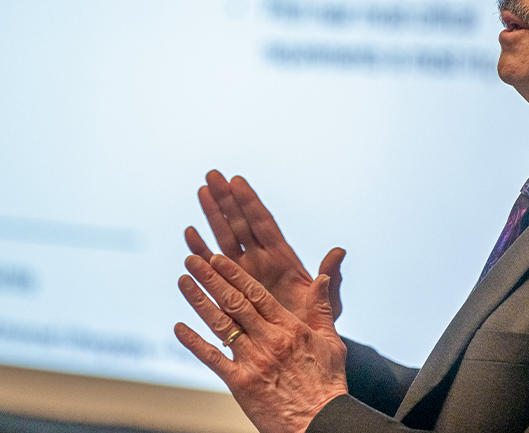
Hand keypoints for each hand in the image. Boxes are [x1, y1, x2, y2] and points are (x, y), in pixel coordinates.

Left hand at [175, 254, 347, 432]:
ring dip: (199, 301)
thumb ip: (321, 308)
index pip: (256, 294)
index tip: (217, 259)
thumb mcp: (332, 342)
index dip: (234, 274)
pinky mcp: (241, 384)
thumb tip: (321, 278)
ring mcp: (253, 361)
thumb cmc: (328, 385)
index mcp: (290, 328)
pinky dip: (195, 342)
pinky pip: (213, 359)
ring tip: (183, 281)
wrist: (322, 422)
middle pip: (235, 303)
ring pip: (221, 325)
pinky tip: (179, 328)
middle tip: (192, 260)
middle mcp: (269, 340)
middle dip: (211, 279)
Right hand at [185, 170, 345, 321]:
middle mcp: (261, 260)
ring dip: (212, 215)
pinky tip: (190, 233)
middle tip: (212, 175)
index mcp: (284, 259)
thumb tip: (338, 252)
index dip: (251, 203)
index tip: (237, 181)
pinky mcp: (229, 288)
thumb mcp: (328, 304)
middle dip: (227, 200)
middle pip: (241, 224)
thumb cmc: (316, 327)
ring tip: (201, 191)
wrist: (298, 353)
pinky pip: (212, 265)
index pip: (264, 224)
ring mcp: (244, 273)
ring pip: (225, 238)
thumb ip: (330, 279)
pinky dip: (201, 249)